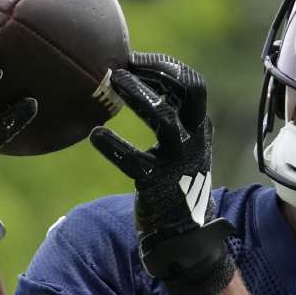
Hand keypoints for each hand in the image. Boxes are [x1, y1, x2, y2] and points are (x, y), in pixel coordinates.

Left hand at [89, 52, 234, 294]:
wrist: (183, 235)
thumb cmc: (173, 183)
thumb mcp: (179, 146)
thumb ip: (167, 116)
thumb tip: (133, 79)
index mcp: (199, 127)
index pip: (192, 84)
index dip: (165, 66)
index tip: (135, 59)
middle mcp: (194, 139)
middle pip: (189, 91)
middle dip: (160, 71)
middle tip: (124, 65)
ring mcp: (179, 161)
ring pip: (166, 118)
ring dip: (139, 96)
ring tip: (112, 81)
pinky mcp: (158, 184)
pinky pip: (135, 161)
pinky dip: (114, 146)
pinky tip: (96, 135)